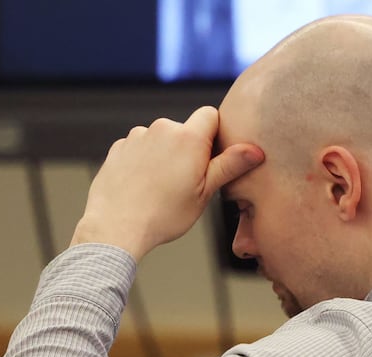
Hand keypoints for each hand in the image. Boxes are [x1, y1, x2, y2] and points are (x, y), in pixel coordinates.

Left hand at [70, 106, 263, 260]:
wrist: (116, 227)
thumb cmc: (165, 215)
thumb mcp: (205, 193)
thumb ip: (229, 166)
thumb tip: (255, 150)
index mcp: (188, 137)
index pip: (210, 115)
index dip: (214, 135)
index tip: (211, 159)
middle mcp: (162, 128)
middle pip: (185, 130)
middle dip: (188, 149)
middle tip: (185, 183)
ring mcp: (137, 136)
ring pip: (161, 140)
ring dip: (165, 155)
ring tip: (160, 188)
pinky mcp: (119, 147)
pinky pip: (140, 148)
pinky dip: (144, 162)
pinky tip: (142, 187)